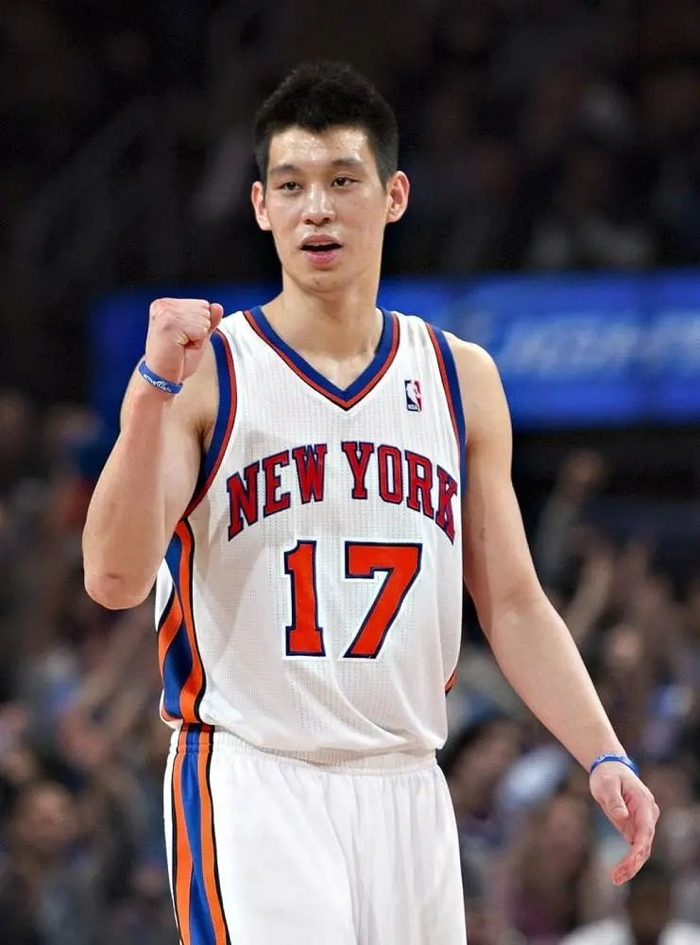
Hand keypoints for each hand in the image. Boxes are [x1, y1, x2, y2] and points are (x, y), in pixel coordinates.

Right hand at [145, 298, 223, 384]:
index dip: (200, 326)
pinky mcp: (168, 324)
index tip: (182, 338)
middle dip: (200, 331)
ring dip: (198, 338)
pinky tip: (180, 348)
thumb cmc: (177, 360)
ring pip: (203, 320)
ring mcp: (164, 313)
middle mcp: (163, 305)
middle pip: (204, 310)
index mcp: (166, 304)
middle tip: (182, 344)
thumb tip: (217, 306)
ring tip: (180, 346)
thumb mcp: (198, 337)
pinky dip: (197, 343)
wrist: (162, 379)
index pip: (203, 305)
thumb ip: (208, 321)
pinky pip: (201, 330)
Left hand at [589, 762, 659, 884]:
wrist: (609, 769)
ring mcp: (643, 822)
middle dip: (633, 863)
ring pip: (642, 849)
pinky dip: (628, 861)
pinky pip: (635, 847)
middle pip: (645, 844)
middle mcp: (648, 815)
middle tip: (617, 877)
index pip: (645, 830)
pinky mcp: (635, 827)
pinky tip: (618, 873)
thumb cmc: (608, 775)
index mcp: (644, 803)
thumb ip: (614, 800)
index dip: (639, 849)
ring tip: (615, 879)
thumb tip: (623, 816)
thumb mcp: (606, 784)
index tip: (630, 863)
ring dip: (631, 866)